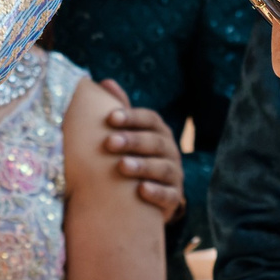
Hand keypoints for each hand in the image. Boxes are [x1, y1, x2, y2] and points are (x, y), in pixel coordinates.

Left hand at [100, 84, 186, 219]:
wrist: (144, 195)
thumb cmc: (131, 156)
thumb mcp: (126, 133)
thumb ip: (119, 110)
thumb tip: (105, 82)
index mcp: (158, 132)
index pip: (150, 119)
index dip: (132, 117)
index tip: (111, 117)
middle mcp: (170, 150)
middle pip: (155, 142)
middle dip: (133, 141)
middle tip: (110, 142)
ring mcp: (174, 174)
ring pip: (163, 168)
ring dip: (143, 166)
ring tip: (122, 165)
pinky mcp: (174, 197)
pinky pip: (169, 195)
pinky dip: (157, 192)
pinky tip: (141, 190)